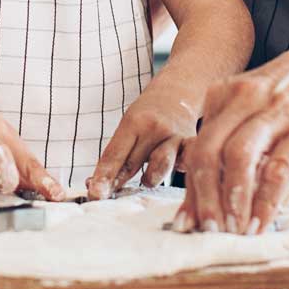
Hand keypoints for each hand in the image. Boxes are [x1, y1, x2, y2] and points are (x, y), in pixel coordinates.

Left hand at [85, 73, 209, 198]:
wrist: (179, 91)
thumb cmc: (148, 115)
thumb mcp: (129, 126)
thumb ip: (117, 155)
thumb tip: (95, 186)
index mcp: (135, 122)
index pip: (115, 155)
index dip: (103, 177)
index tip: (95, 195)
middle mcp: (155, 128)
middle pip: (133, 164)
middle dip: (118, 183)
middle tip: (104, 197)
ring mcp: (176, 137)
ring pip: (160, 166)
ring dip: (150, 179)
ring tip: (146, 181)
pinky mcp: (194, 145)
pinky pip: (186, 163)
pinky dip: (180, 170)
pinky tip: (179, 171)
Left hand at [174, 36, 288, 234]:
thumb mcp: (255, 102)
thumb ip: (232, 135)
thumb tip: (210, 188)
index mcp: (225, 94)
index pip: (197, 147)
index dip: (190, 190)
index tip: (187, 221)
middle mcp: (244, 99)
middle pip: (208, 152)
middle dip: (203, 198)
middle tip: (206, 230)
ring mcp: (276, 111)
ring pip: (238, 158)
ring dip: (232, 200)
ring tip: (233, 230)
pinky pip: (278, 168)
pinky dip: (266, 200)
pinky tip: (261, 221)